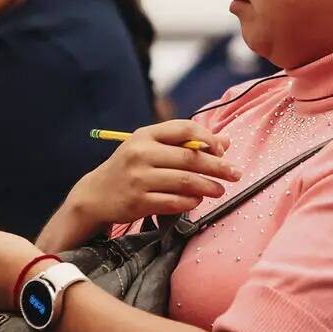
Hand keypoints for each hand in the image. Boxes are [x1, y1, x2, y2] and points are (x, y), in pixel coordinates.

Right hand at [68, 120, 240, 228]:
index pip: (185, 129)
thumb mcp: (151, 148)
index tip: (223, 150)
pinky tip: (198, 201)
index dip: (209, 139)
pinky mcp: (138, 201)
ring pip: (184, 181)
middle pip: (190, 158)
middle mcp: (141, 153)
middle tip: (235, 173)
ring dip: (208, 186)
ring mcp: (138, 178)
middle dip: (218, 166)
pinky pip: (173, 202)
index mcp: (145, 135)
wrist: (96, 194)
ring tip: (220, 190)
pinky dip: (190, 202)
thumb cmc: (130, 167)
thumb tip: (225, 141)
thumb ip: (186, 143)